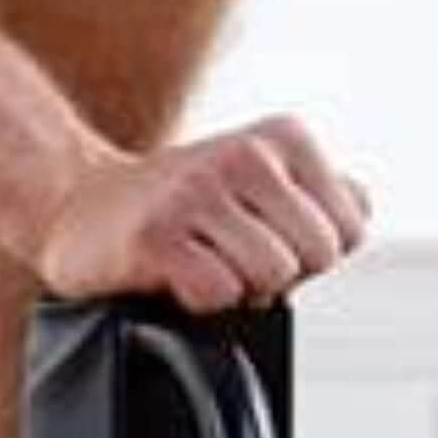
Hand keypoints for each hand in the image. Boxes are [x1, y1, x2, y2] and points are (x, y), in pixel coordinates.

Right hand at [33, 115, 370, 313]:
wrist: (79, 206)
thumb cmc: (182, 204)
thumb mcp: (264, 180)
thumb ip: (323, 194)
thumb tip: (359, 213)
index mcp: (285, 136)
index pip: (351, 229)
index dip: (311, 254)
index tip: (264, 237)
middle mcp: (247, 153)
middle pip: (317, 255)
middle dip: (281, 275)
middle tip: (230, 254)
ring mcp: (200, 190)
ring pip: (273, 276)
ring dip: (239, 287)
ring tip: (202, 260)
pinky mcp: (158, 233)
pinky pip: (219, 294)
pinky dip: (198, 301)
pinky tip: (172, 273)